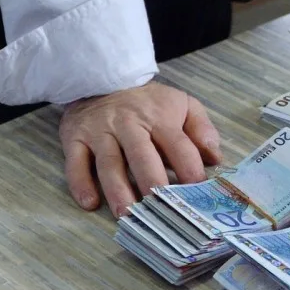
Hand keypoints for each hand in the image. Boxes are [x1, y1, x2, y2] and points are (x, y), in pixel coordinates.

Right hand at [59, 82, 222, 216]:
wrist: (103, 77)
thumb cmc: (149, 102)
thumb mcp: (182, 104)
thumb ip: (202, 129)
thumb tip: (215, 157)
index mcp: (159, 118)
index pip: (178, 145)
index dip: (189, 167)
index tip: (197, 189)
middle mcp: (129, 125)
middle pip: (141, 155)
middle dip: (151, 181)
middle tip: (158, 207)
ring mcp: (100, 132)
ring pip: (109, 162)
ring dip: (117, 189)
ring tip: (126, 213)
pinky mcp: (74, 138)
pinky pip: (75, 162)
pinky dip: (80, 183)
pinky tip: (90, 202)